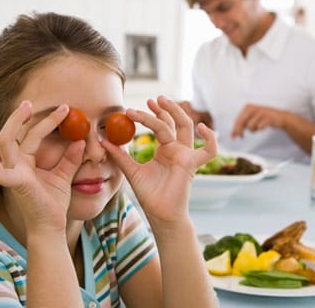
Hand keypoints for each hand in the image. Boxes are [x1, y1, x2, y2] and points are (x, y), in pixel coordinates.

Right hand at [0, 101, 84, 232]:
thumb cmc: (53, 204)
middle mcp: (16, 165)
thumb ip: (70, 158)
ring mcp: (13, 174)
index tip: (66, 108)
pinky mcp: (14, 185)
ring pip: (5, 143)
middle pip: (13, 134)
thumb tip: (81, 139)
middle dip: (21, 116)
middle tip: (32, 101)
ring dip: (13, 124)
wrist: (52, 227)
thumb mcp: (64, 176)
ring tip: (25, 108)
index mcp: (25, 163)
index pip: (33, 136)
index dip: (48, 121)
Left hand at [102, 96, 216, 223]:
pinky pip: (209, 151)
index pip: (162, 125)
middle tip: (152, 99)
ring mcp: (186, 155)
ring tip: (163, 102)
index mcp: (165, 150)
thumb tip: (104, 141)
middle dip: (166, 108)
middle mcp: (177, 149)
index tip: (133, 109)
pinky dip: (210, 139)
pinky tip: (203, 128)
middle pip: (176, 121)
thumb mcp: (131, 171)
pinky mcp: (191, 164)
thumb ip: (120, 156)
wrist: (160, 215)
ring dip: (176, 112)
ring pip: (186, 127)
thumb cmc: (150, 195)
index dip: (151, 114)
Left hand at [231, 104, 283, 138]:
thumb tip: (233, 134)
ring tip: (258, 127)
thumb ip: (242, 125)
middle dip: (240, 131)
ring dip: (253, 130)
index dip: (234, 129)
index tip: (232, 137)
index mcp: (247, 107)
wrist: (279, 117)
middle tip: (241, 137)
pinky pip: (259, 127)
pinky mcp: (268, 117)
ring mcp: (261, 112)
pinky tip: (264, 126)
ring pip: (250, 126)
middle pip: (242, 122)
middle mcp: (253, 108)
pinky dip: (260, 129)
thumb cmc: (262, 118)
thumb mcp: (251, 119)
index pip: (238, 120)